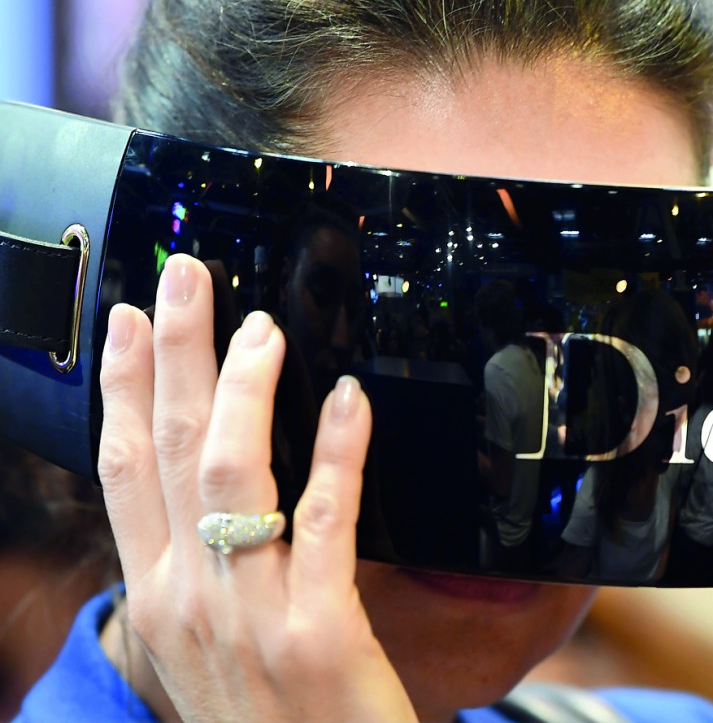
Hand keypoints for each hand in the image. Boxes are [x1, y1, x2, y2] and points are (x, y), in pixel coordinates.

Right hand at [97, 254, 415, 722]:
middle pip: (167, 450)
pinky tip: (349, 400)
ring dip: (243, 387)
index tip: (123, 322)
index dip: (120, 389)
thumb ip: (208, 571)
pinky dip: (337, 451)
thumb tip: (215, 494)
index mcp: (160, 599)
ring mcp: (249, 614)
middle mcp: (189, 600)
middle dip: (171, 354)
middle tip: (183, 277)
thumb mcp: (210, 647)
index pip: (125, 472)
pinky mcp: (319, 630)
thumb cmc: (270, 719)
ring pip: (230, 471)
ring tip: (262, 328)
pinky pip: (325, 518)